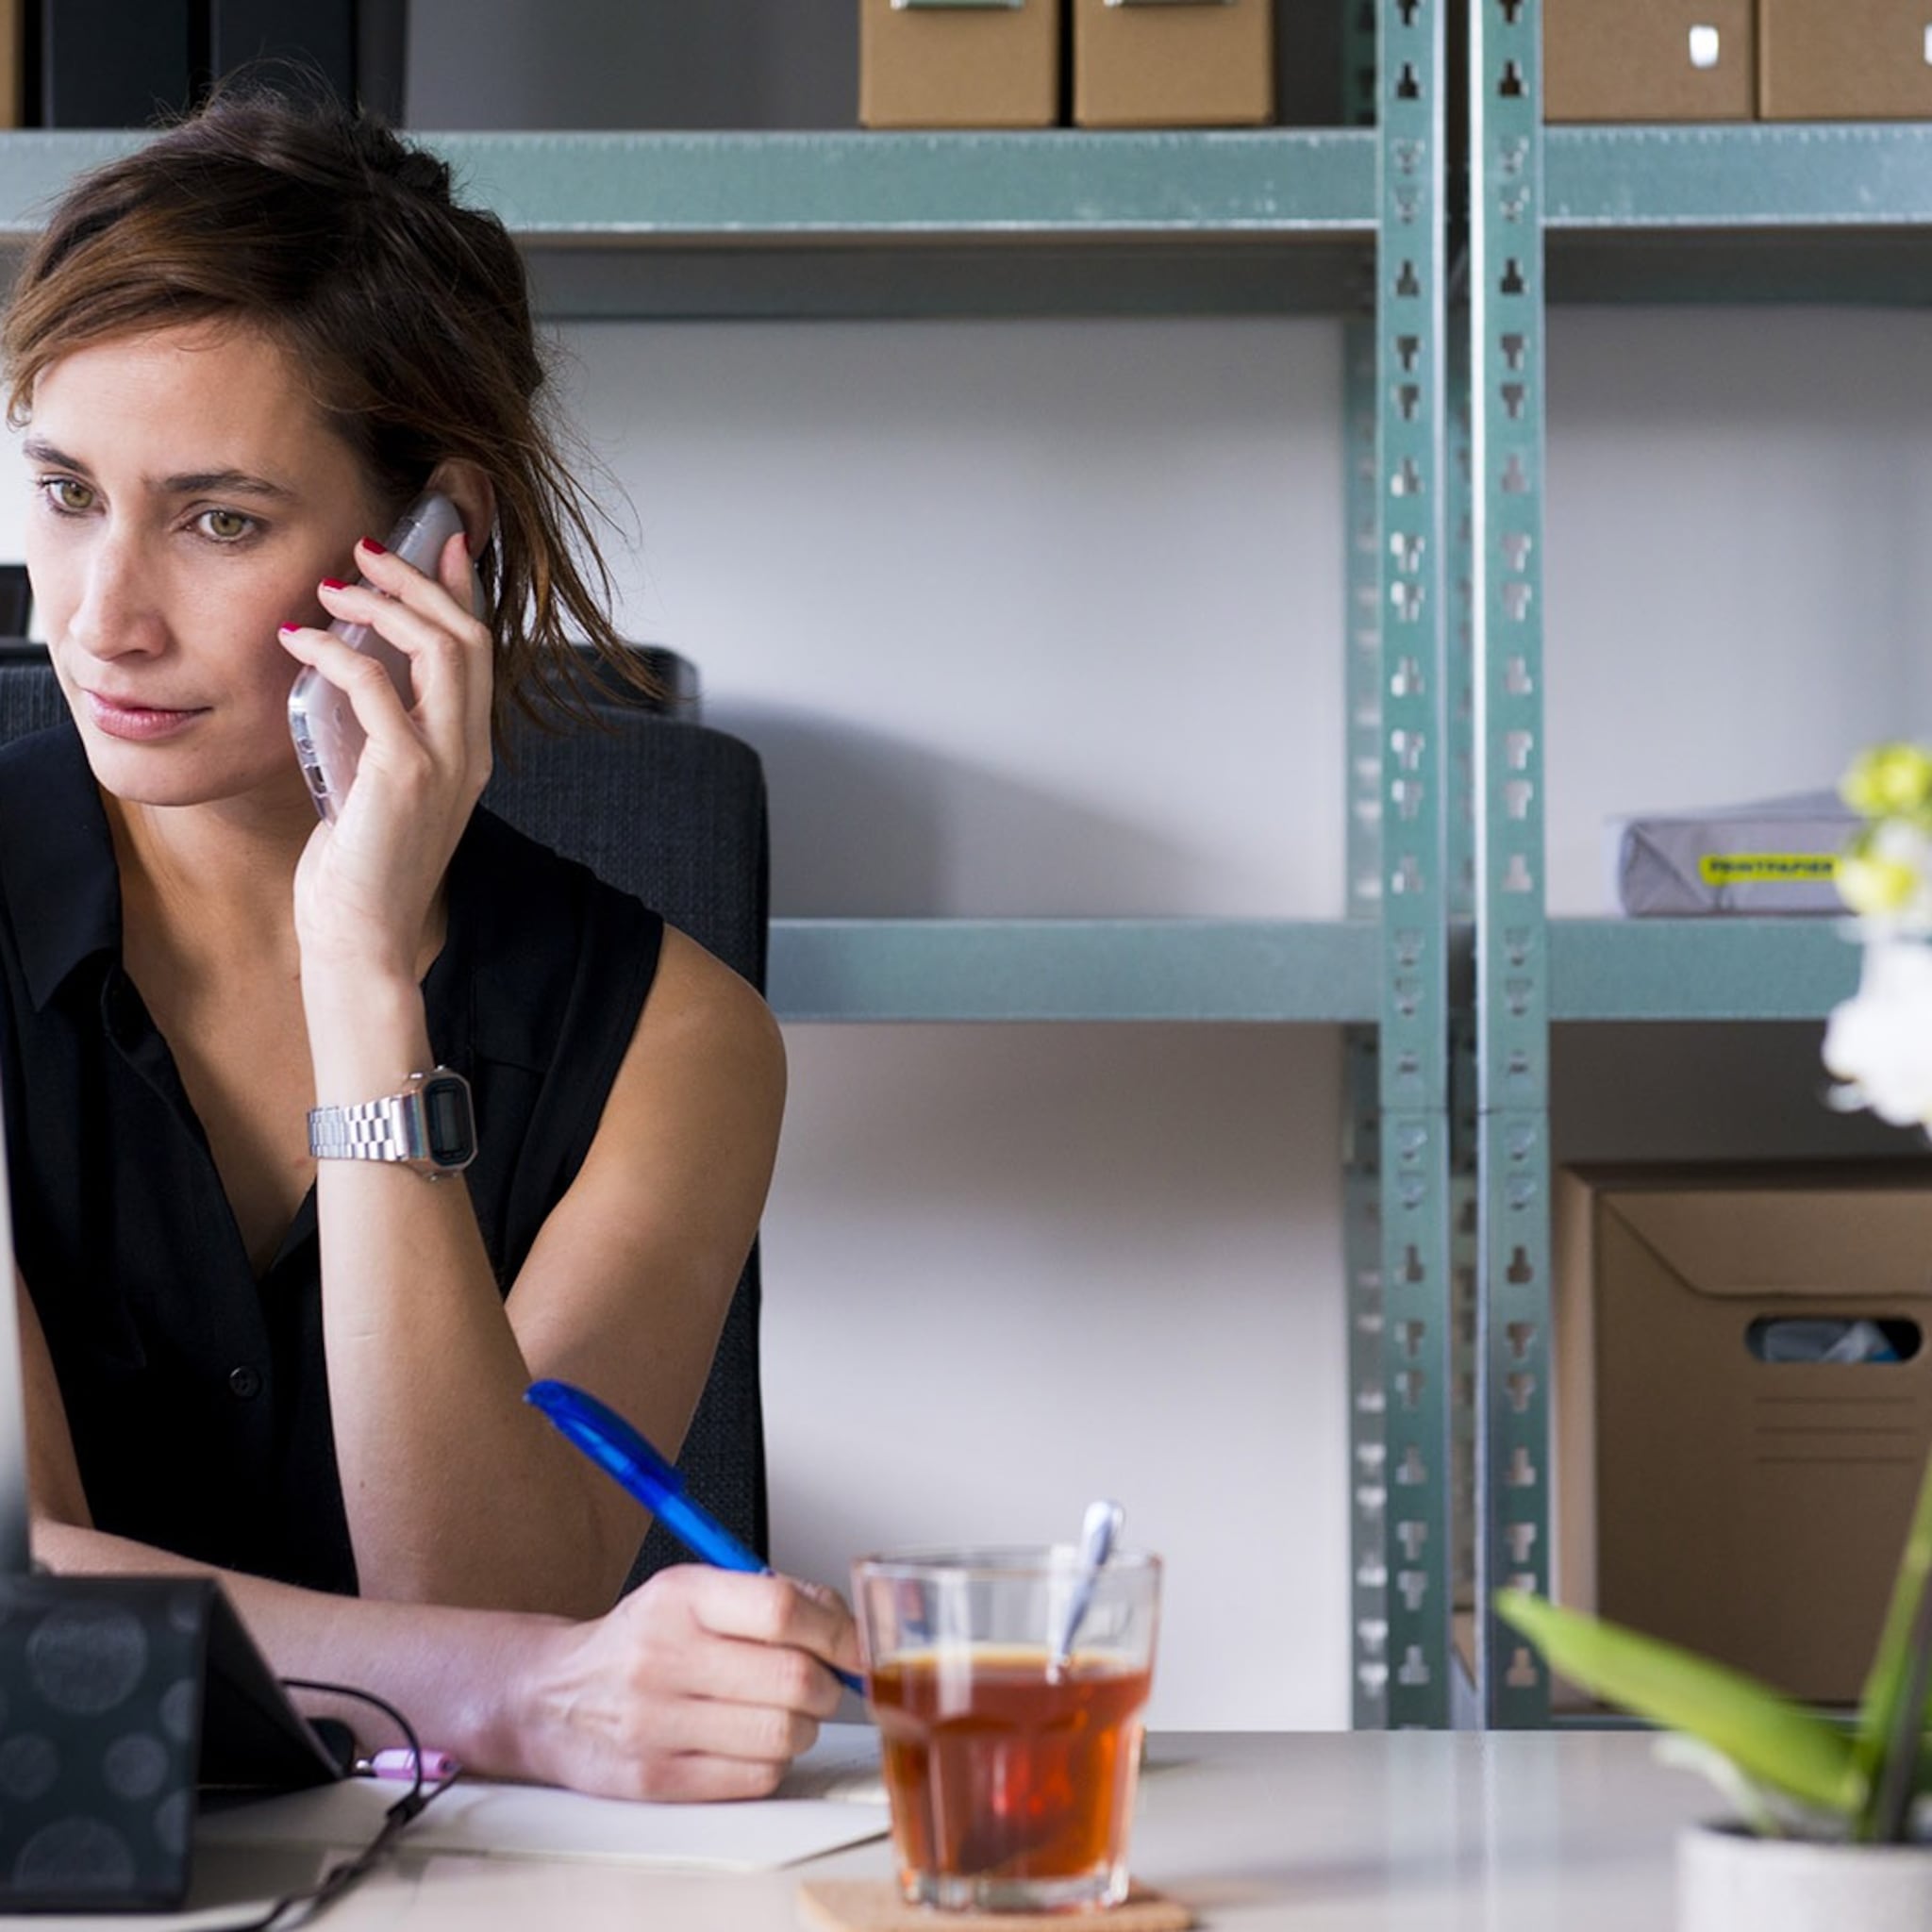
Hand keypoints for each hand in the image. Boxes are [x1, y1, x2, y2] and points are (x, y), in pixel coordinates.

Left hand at [278, 530, 492, 983]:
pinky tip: (301, 641)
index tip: (437, 544)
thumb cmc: (359, 870)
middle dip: (420, 581)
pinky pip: (375, 684)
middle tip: (368, 550)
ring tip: (335, 587)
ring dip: (384, 604)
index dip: (461, 591)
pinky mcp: (405, 774)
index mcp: (470, 752)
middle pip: (468, 637)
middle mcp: (470, 751)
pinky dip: (335, 650)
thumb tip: (349, 675)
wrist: (361, 936)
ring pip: (441, 648)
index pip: (480, 653)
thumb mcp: (376, 787)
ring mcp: (445, 763)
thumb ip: (380, 736)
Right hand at [513, 1568, 863, 1801]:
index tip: (855, 1646)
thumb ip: (772, 1597)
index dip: (837, 1630)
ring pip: (782, 1734)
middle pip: (793, 1678)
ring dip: (803, 1727)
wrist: (552, 1697)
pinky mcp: (655, 1780)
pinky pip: (755, 1777)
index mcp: (681, 1596)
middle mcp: (664, 1656)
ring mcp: (656, 1722)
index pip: (781, 1608)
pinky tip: (751, 1742)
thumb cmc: (640, 1640)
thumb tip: (848, 1628)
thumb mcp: (693, 1591)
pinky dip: (772, 1762)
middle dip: (827, 1685)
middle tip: (820, 1683)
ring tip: (784, 1713)